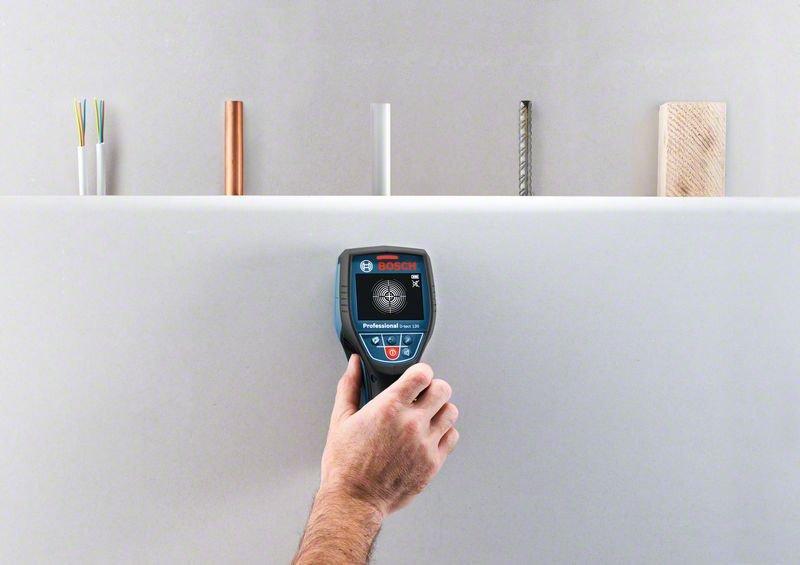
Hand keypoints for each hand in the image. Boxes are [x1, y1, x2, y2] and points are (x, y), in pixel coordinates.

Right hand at [320, 355, 459, 516]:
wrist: (354, 501)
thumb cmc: (345, 465)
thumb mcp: (340, 420)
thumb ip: (349, 386)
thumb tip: (354, 366)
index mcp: (389, 408)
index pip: (422, 373)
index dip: (420, 371)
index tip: (416, 376)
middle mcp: (411, 423)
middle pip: (442, 389)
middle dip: (432, 388)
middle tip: (422, 395)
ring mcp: (424, 444)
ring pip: (451, 411)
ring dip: (440, 410)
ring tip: (427, 416)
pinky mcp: (432, 463)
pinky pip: (452, 437)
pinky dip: (444, 433)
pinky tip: (429, 435)